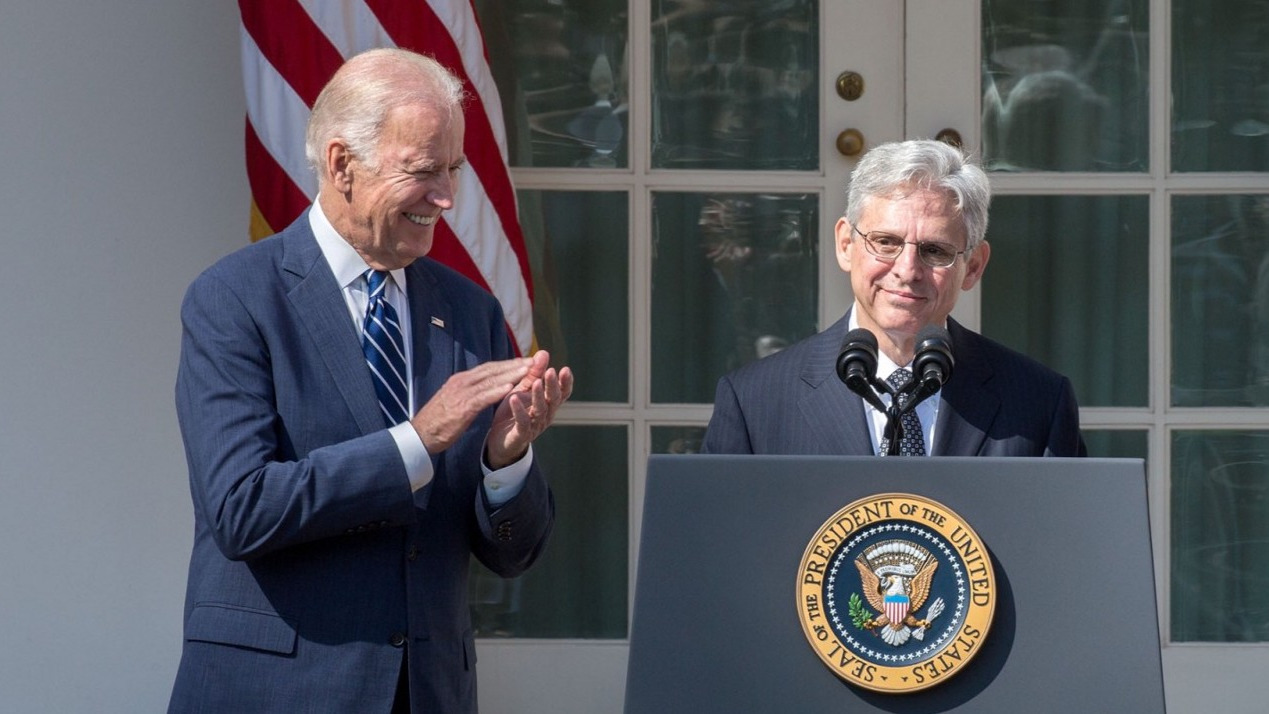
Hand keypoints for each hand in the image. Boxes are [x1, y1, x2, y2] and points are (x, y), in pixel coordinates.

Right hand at [411, 357, 533, 453]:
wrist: (420, 435)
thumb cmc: (438, 420)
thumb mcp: (454, 400)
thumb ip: (467, 392)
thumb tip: (481, 387)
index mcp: (461, 380)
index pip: (488, 368)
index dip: (507, 364)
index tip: (523, 361)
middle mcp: (462, 382)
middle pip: (492, 370)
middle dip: (513, 364)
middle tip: (532, 360)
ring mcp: (461, 394)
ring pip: (490, 380)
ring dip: (510, 374)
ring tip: (527, 370)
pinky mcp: (462, 408)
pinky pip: (482, 398)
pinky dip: (496, 392)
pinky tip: (509, 389)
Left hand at [485, 350, 573, 468]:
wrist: (500, 441)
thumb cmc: (514, 413)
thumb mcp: (523, 389)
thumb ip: (534, 373)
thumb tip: (544, 352)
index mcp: (548, 404)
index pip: (563, 392)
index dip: (566, 382)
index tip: (565, 369)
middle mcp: (546, 415)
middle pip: (554, 399)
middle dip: (553, 385)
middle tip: (551, 371)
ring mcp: (535, 426)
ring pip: (540, 410)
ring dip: (538, 396)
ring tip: (536, 383)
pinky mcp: (521, 434)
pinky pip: (522, 422)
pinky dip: (519, 410)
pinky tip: (513, 399)